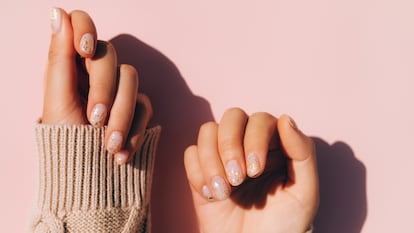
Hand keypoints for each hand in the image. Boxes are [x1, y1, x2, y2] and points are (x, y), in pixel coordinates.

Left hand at [42, 8, 151, 163]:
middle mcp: (97, 72)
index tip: (84, 50)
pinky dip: (134, 130)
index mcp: (73, 65)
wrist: (87, 176)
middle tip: (94, 120)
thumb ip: (60, 56)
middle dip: (104, 89)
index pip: (83, 28)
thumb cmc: (65, 140)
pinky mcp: (138, 108)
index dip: (86, 30)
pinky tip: (121, 152)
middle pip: (112, 56)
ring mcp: (120, 90)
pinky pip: (145, 106)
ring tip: (109, 146)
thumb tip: (57, 12)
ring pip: (132, 80)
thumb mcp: (57, 98)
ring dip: (121, 115)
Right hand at [184, 108, 318, 232]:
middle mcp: (247, 145)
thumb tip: (286, 119)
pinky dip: (198, 173)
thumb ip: (303, 154)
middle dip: (230, 145)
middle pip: (232, 116)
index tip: (255, 171)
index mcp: (275, 146)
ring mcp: (223, 156)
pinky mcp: (202, 170)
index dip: (255, 139)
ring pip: (208, 130)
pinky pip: (190, 153)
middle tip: (238, 178)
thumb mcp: (304, 193)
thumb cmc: (282, 225)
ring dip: (212, 160)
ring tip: (223, 192)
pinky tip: (211, 195)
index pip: (261, 120)